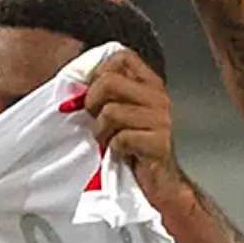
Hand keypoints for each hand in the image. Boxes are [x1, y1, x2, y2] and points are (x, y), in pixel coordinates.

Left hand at [84, 52, 186, 202]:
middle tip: (97, 121)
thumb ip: (111, 96)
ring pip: (110, 112)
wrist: (166, 185)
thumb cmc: (141, 150)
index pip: (123, 57)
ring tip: (110, 142)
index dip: (100, 72)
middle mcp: (160, 98)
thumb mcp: (127, 115)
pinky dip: (114, 149)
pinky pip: (120, 139)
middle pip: (109, 81)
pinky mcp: (159, 143)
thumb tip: (77, 89)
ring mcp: (162, 120)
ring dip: (101, 131)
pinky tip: (124, 154)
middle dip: (93, 102)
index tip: (95, 94)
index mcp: (153, 86)